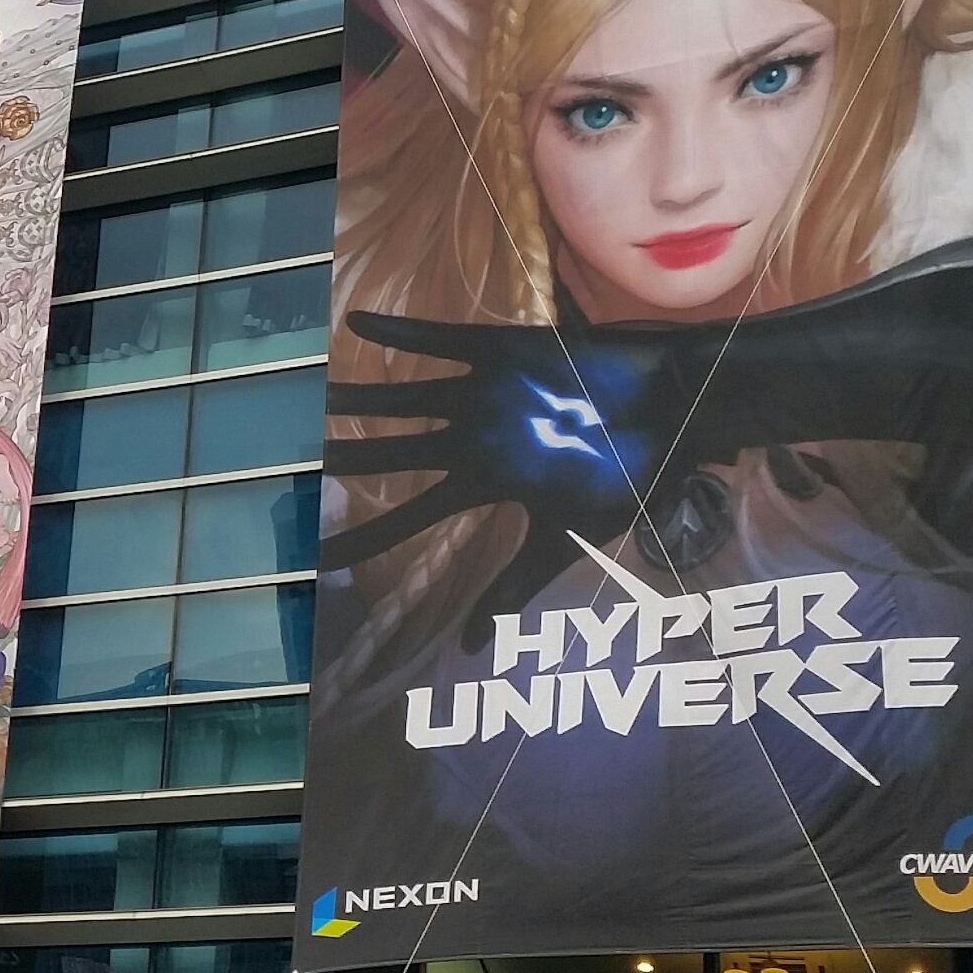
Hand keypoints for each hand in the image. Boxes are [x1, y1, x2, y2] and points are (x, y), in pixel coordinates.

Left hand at [322, 311, 693, 629]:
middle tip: (291, 470)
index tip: (318, 559)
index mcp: (482, 484)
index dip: (364, 537)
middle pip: (391, 453)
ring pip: (403, 397)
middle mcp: (471, 439)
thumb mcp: (567, 537)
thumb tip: (464, 650)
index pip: (408, 517)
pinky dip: (403, 331)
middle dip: (344, 462)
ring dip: (358, 397)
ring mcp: (482, 394)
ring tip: (312, 395)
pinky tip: (358, 323)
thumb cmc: (631, 473)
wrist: (680, 408)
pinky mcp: (502, 350)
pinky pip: (442, 340)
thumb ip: (514, 584)